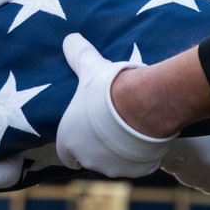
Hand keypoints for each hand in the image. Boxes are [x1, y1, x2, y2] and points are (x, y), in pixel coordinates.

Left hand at [55, 33, 174, 177]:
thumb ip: (77, 54)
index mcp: (68, 140)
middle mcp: (87, 159)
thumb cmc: (109, 89)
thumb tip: (69, 38)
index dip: (74, 141)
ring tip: (129, 128)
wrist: (144, 105)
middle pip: (90, 157)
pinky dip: (140, 155)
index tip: (85, 130)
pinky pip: (137, 165)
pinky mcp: (137, 171)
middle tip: (111, 124)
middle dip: (99, 145)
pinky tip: (145, 136)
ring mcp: (113, 167)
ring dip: (119, 151)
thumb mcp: (90, 66)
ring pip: (114, 162)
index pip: (65, 152)